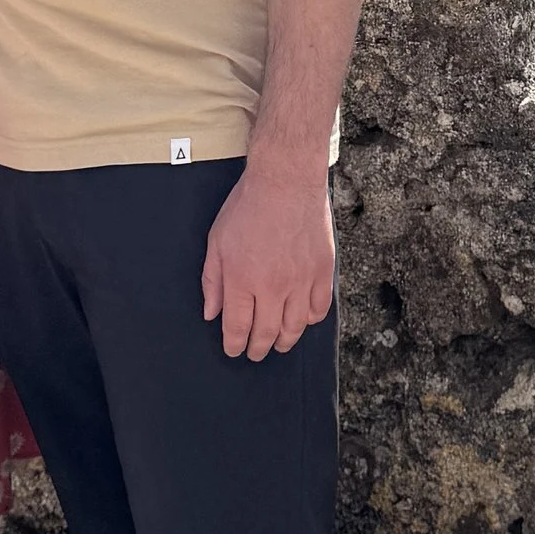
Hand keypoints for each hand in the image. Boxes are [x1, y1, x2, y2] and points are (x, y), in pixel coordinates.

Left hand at [202, 158, 335, 361]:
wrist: (286, 181)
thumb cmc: (248, 206)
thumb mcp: (217, 241)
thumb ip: (213, 280)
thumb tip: (211, 313)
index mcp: (243, 280)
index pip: (238, 327)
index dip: (234, 344)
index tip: (233, 350)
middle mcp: (273, 286)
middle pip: (267, 333)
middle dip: (258, 348)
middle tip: (255, 352)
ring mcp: (301, 280)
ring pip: (295, 327)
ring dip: (285, 341)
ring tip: (279, 344)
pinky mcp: (323, 271)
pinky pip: (319, 308)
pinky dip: (310, 319)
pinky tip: (302, 319)